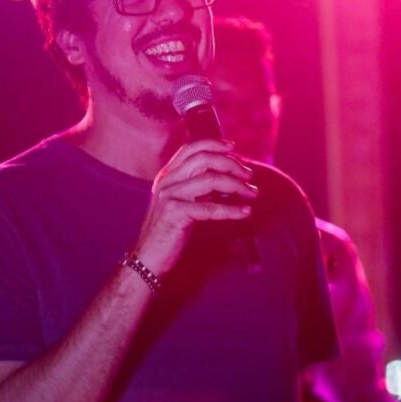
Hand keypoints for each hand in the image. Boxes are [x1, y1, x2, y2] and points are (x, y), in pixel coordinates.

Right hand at [134, 139, 256, 273]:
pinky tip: (245, 212)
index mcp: (167, 175)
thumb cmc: (168, 231)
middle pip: (204, 159)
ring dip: (237, 185)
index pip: (190, 149)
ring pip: (211, 179)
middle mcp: (167, 181)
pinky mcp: (175, 212)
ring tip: (252, 193)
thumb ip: (194, 187)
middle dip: (231, 164)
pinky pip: (210, 207)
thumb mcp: (179, 202)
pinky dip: (231, 209)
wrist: (148, 257)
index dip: (213, 144)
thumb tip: (226, 176)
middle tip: (249, 175)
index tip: (233, 147)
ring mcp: (169, 195)